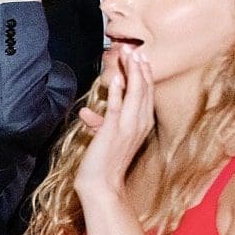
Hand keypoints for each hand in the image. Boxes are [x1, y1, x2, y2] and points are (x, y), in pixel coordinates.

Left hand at [74, 47, 154, 199]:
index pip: (146, 93)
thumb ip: (99, 124)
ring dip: (132, 73)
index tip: (139, 57)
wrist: (101, 185)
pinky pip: (117, 109)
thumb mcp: (104, 139)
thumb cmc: (103, 163)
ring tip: (130, 55)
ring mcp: (128, 127)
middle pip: (144, 90)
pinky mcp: (113, 132)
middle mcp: (139, 124)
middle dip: (140, 68)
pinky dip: (117, 93)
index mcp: (141, 124)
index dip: (143, 74)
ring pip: (135, 94)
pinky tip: (116, 79)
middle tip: (136, 49)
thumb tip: (88, 115)